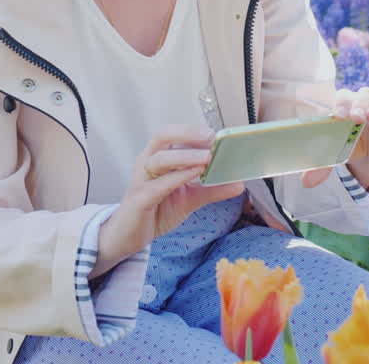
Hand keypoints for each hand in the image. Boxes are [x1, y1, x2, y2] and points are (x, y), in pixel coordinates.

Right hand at [94, 127, 243, 276]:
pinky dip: (177, 177)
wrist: (129, 236)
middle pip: (161, 136)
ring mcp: (141, 180)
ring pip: (159, 158)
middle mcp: (147, 163)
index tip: (217, 134)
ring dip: (185, 155)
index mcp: (158, 158)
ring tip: (207, 157)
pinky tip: (194, 174)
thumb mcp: (189, 199)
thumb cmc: (156, 211)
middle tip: (210, 136)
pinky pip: (158, 185)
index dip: (194, 132)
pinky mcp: (139, 199)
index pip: (174, 135)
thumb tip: (239, 184)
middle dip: (186, 133)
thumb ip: (212, 190)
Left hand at [301, 87, 368, 190]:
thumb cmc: (347, 146)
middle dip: (355, 106)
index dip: (338, 105)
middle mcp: (360, 104)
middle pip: (358, 97)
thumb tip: (306, 182)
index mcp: (342, 108)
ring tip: (368, 117)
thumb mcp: (335, 154)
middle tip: (353, 117)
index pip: (340, 100)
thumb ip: (321, 165)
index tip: (335, 116)